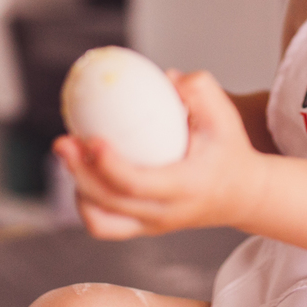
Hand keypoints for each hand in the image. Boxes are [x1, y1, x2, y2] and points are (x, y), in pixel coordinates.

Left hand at [53, 69, 265, 239]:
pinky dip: (87, 200)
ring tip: (71, 157)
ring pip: (101, 222)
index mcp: (186, 187)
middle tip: (63, 142)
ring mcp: (153, 226)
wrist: (243, 194)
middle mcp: (166, 213)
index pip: (138, 184)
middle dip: (80, 173)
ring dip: (79, 189)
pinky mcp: (143, 229)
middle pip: (110, 204)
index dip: (109, 164)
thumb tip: (163, 77)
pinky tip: (84, 171)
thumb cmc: (230, 148)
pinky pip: (104, 224)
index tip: (92, 138)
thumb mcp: (224, 114)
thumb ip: (199, 89)